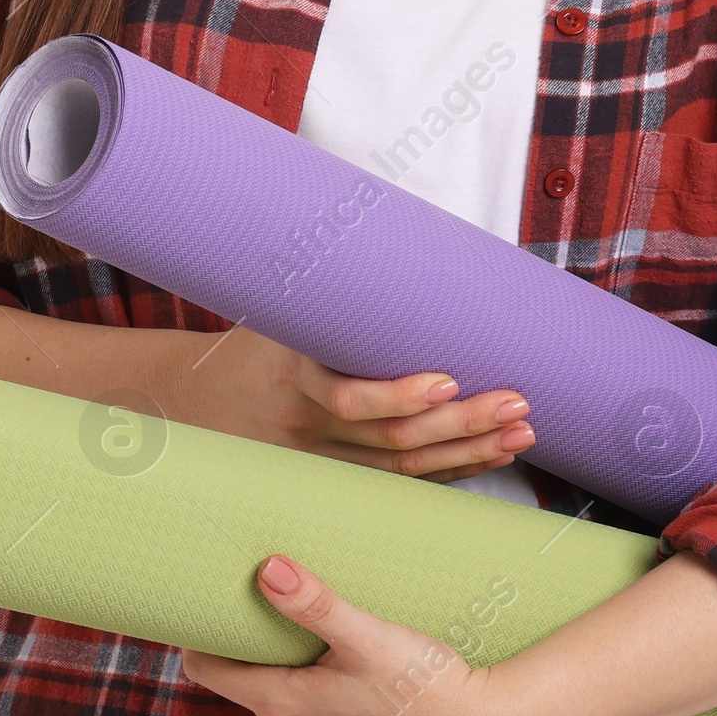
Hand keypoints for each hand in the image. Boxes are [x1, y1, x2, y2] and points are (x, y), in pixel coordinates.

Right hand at [169, 324, 535, 484]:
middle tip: (516, 404)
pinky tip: (491, 457)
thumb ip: (332, 291)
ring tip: (520, 434)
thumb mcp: (278, 312)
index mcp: (290, 375)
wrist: (196, 404)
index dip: (401, 397)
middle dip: (462, 424)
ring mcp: (322, 461)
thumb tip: (404, 231)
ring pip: (403, 470)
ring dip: (469, 453)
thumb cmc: (253, 344)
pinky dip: (449, 473)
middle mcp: (305, 425)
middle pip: (391, 439)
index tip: (450, 380)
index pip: (349, 399)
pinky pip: (399, 484)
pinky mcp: (336, 479)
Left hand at [180, 553, 509, 715]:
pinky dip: (304, 677)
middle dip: (241, 638)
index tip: (206, 595)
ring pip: (272, 690)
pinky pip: (302, 704)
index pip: (205, 669)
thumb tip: (267, 569)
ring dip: (276, 658)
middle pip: (238, 677)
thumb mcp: (368, 637)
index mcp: (281, 705)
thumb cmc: (424, 687)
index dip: (200, 631)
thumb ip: (317, 606)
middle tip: (251, 590)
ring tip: (293, 614)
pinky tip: (331, 652)